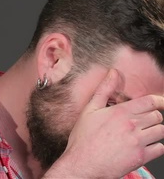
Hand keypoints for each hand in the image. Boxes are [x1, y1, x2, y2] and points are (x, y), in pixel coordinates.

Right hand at [45, 69, 163, 178]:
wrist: (82, 164)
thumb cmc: (83, 139)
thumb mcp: (90, 110)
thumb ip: (104, 90)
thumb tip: (113, 72)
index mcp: (121, 112)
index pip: (150, 101)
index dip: (157, 102)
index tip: (159, 104)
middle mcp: (132, 125)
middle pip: (157, 116)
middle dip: (153, 117)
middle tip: (143, 121)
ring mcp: (138, 142)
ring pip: (160, 131)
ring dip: (154, 131)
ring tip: (142, 134)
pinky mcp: (141, 157)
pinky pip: (160, 148)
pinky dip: (155, 147)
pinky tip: (143, 146)